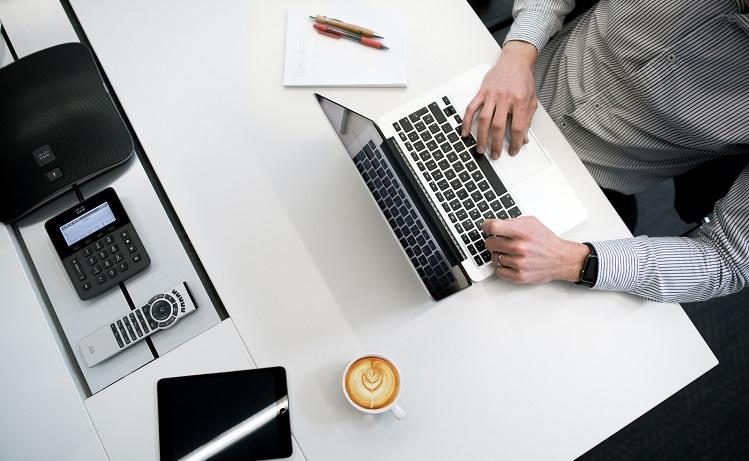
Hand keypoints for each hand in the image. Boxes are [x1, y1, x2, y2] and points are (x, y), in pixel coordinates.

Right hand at [461, 41, 538, 158]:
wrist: (515, 61)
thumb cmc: (523, 80)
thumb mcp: (531, 100)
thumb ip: (527, 119)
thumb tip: (524, 138)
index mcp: (520, 100)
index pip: (518, 127)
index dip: (516, 142)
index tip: (514, 150)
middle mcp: (505, 97)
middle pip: (498, 126)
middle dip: (496, 144)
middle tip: (495, 154)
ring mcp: (491, 95)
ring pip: (484, 119)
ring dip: (481, 137)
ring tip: (481, 148)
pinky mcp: (482, 92)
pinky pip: (471, 108)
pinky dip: (466, 121)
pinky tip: (465, 132)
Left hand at [483, 216, 589, 283]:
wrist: (561, 259)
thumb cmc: (546, 241)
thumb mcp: (532, 223)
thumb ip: (512, 222)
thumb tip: (495, 224)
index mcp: (522, 232)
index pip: (492, 227)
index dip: (486, 226)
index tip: (486, 227)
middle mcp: (520, 247)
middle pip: (489, 243)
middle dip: (493, 241)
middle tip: (499, 241)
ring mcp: (519, 263)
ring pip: (494, 258)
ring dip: (499, 255)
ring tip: (510, 252)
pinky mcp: (519, 276)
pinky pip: (499, 271)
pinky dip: (502, 267)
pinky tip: (510, 262)